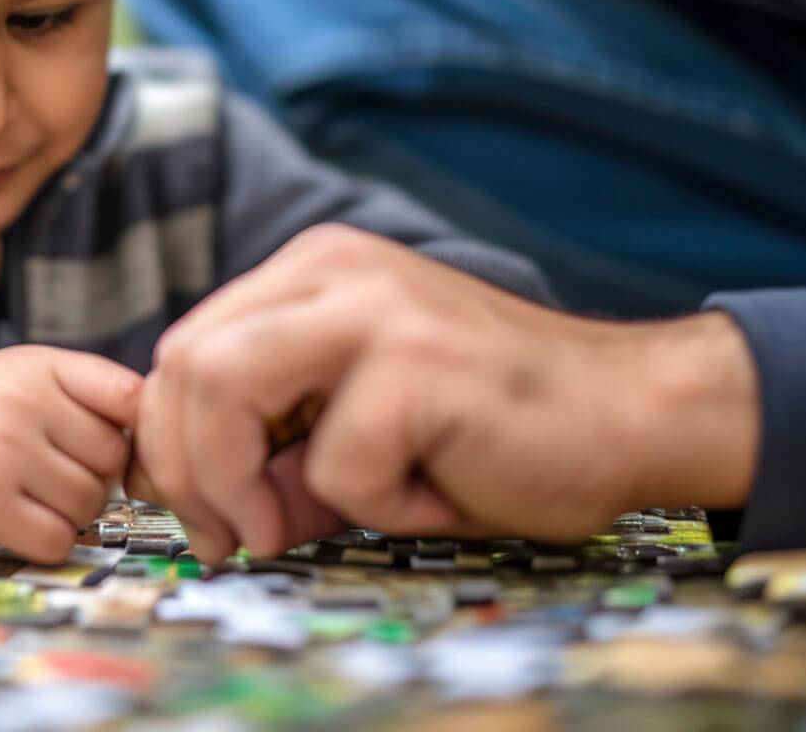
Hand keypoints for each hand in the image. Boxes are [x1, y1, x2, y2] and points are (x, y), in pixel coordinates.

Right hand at [0, 345, 141, 563]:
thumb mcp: (30, 373)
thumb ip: (92, 390)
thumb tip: (158, 431)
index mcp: (42, 369)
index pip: (128, 399)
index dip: (135, 427)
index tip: (116, 438)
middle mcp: (24, 409)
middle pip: (112, 461)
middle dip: (96, 471)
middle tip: (58, 466)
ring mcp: (6, 459)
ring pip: (89, 503)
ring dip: (73, 508)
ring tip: (38, 490)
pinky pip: (57, 539)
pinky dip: (51, 538)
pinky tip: (26, 518)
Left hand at [134, 224, 759, 563]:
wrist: (635, 415)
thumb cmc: (497, 429)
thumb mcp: (359, 424)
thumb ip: (280, 445)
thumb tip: (207, 508)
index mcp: (312, 271)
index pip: (184, 346)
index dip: (170, 439)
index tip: (204, 513)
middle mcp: (334, 270)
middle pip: (184, 360)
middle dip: (186, 467)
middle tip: (230, 536)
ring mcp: (376, 309)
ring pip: (223, 386)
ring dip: (239, 481)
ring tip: (292, 527)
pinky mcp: (418, 364)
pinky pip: (337, 461)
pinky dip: (373, 507)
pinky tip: (434, 494)